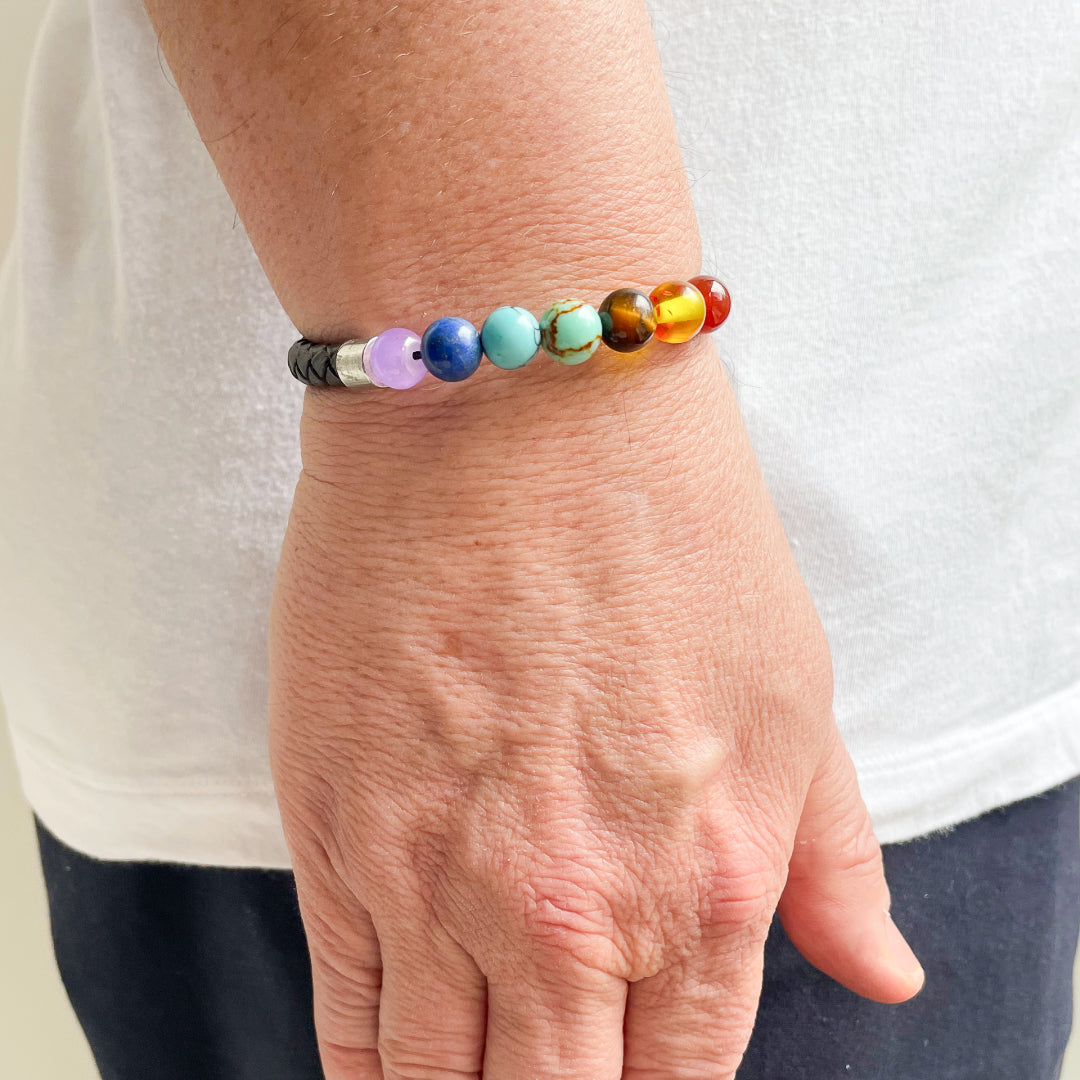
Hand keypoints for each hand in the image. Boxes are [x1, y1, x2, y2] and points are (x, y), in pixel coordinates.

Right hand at [267, 337, 922, 1079]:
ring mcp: (437, 879)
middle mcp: (572, 912)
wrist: (513, 408)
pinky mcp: (333, 830)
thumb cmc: (666, 527)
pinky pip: (346, 1015)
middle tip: (546, 1075)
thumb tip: (882, 975)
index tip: (625, 1076)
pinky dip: (367, 1067)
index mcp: (706, 887)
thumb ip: (832, 857)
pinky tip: (384, 1071)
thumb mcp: (795, 690)